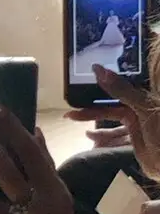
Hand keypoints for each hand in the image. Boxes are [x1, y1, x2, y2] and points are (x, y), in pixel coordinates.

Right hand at [66, 65, 159, 181]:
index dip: (94, 96)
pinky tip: (92, 140)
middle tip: (71, 116)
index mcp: (139, 101)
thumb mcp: (142, 107)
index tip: (77, 98)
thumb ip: (121, 89)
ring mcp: (136, 129)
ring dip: (96, 129)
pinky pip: (116, 141)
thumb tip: (98, 69)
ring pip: (111, 127)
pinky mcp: (136, 144)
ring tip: (82, 131)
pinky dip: (104, 141)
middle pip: (108, 111)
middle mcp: (137, 112)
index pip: (111, 95)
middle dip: (90, 113)